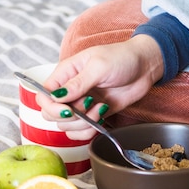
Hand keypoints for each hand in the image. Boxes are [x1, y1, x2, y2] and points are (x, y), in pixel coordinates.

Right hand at [36, 35, 163, 139]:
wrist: (145, 66)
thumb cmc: (122, 58)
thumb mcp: (99, 66)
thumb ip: (78, 83)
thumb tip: (57, 96)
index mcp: (65, 74)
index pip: (44, 96)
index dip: (51, 107)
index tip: (68, 109)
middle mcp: (70, 90)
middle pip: (51, 114)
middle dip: (69, 117)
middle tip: (88, 105)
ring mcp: (82, 104)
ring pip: (67, 126)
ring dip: (83, 123)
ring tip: (100, 107)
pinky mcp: (94, 114)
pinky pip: (82, 131)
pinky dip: (90, 129)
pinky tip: (103, 113)